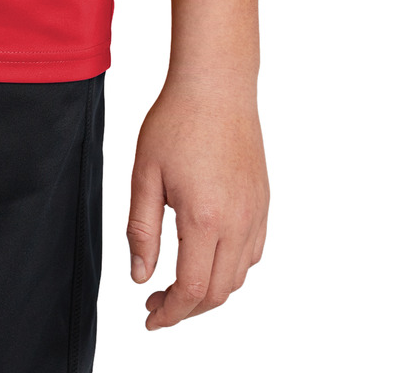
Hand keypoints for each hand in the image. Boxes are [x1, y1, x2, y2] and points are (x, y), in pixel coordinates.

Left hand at [127, 77, 267, 329]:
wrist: (217, 85)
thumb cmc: (177, 121)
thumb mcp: (145, 174)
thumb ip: (141, 230)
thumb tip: (140, 276)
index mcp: (204, 218)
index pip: (191, 289)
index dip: (169, 313)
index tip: (150, 318)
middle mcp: (237, 222)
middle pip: (217, 292)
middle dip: (186, 308)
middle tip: (156, 302)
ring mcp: (255, 213)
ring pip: (238, 277)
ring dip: (209, 291)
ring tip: (178, 283)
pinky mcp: (263, 202)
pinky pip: (252, 253)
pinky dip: (230, 269)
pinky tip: (206, 256)